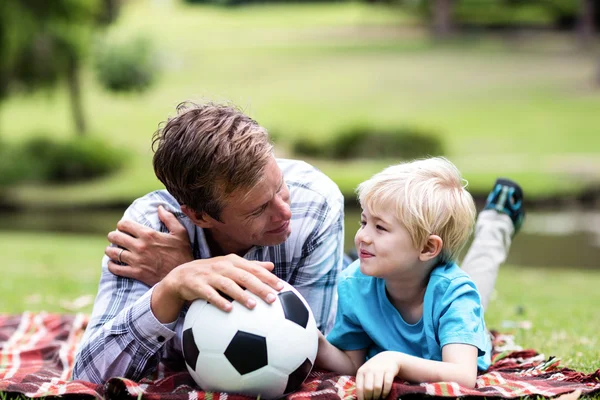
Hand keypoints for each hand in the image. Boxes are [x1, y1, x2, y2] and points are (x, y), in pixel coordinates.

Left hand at [106, 205, 193, 285]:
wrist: (182, 276)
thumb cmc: (182, 253)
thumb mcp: (180, 233)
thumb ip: (169, 218)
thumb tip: (159, 207)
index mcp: (148, 234)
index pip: (125, 224)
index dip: (121, 224)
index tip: (123, 227)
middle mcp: (139, 246)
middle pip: (115, 237)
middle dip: (113, 236)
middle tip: (116, 238)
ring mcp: (136, 260)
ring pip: (113, 252)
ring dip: (110, 250)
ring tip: (112, 250)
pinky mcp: (135, 273)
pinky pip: (115, 269)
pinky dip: (111, 265)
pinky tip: (113, 263)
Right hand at [152, 254, 283, 321]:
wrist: (182, 276)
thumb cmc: (213, 272)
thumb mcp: (231, 266)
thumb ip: (251, 267)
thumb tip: (272, 266)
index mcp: (233, 262)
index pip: (254, 269)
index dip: (268, 277)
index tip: (281, 288)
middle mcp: (223, 266)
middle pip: (244, 276)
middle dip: (259, 287)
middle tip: (272, 299)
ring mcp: (210, 275)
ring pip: (228, 285)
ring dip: (241, 295)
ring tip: (253, 305)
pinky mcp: (197, 285)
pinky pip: (209, 294)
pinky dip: (219, 301)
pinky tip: (229, 310)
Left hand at [356, 352, 401, 399]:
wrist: (388, 358)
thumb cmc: (374, 369)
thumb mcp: (365, 372)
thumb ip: (362, 383)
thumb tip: (360, 398)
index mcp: (361, 372)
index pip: (359, 388)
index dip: (362, 397)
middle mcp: (369, 370)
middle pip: (368, 389)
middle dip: (370, 398)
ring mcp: (379, 370)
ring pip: (377, 388)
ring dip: (378, 396)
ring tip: (378, 398)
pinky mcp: (389, 370)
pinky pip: (387, 384)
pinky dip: (386, 392)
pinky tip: (384, 395)